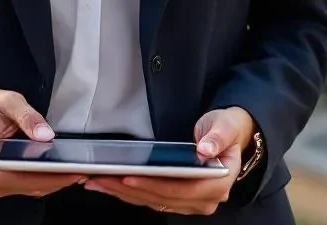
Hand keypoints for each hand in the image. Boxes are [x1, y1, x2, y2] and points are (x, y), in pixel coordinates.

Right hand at [0, 87, 82, 199]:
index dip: (36, 178)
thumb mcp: (9, 102)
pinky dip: (49, 180)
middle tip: (79, 170)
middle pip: (22, 186)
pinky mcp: (10, 182)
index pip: (6, 175)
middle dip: (52, 180)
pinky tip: (65, 171)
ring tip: (77, 170)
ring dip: (53, 182)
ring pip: (30, 189)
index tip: (62, 172)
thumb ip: (27, 116)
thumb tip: (46, 135)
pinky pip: (31, 186)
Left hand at [83, 107, 252, 214]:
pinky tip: (110, 184)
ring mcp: (191, 202)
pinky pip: (152, 199)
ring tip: (96, 181)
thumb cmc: (228, 128)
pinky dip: (130, 193)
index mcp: (218, 183)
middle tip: (100, 178)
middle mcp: (204, 199)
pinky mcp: (179, 199)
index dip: (153, 185)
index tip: (128, 176)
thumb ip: (218, 136)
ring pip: (152, 201)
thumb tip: (207, 148)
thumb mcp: (226, 125)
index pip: (180, 189)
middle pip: (161, 199)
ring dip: (123, 193)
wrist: (230, 134)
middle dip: (128, 189)